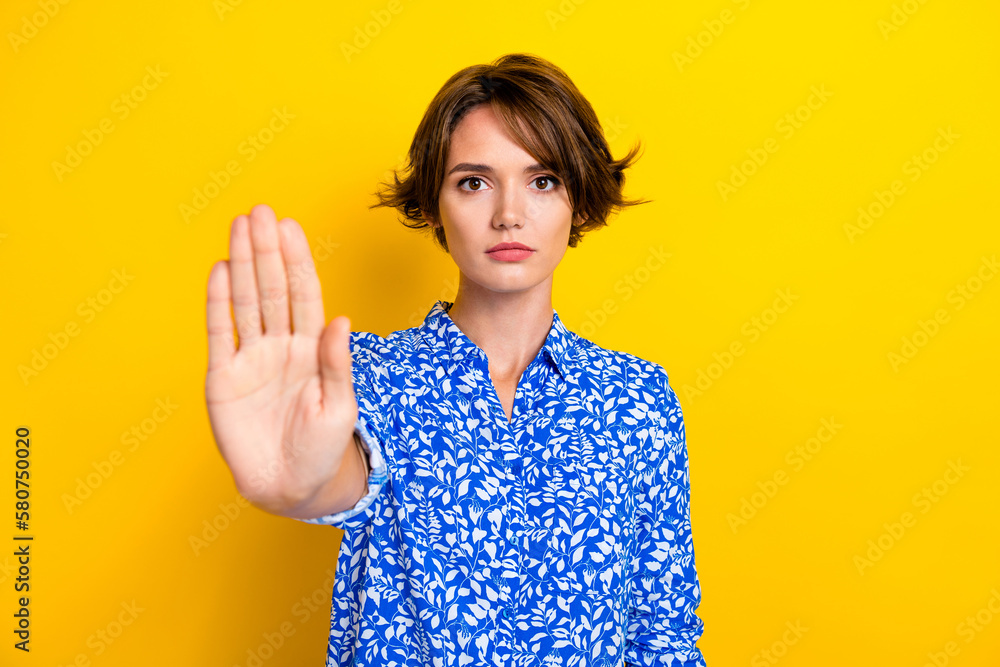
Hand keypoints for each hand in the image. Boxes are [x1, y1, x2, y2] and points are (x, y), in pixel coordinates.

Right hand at [204, 204, 360, 513]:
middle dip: (266, 250)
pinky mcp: (224, 378)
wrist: (292, 486)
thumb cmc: (324, 448)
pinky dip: (218, 303)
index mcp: (312, 348)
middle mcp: (280, 345)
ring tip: (238, 226)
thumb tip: (340, 319)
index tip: (290, 227)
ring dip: (242, 264)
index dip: (296, 261)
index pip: (303, 294)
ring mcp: (250, 359)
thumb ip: (337, 364)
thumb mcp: (339, 407)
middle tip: (259, 210)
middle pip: (271, 288)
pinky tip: (219, 270)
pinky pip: (220, 334)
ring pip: (245, 301)